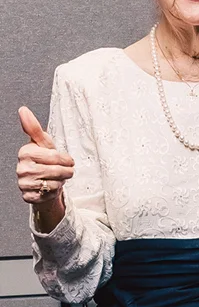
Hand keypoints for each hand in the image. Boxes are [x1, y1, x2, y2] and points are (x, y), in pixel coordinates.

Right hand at [17, 106, 72, 226]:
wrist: (44, 181)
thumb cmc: (45, 159)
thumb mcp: (44, 143)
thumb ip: (34, 128)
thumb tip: (22, 109)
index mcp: (25, 152)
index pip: (55, 156)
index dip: (66, 159)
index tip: (68, 160)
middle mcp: (21, 168)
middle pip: (56, 171)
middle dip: (66, 172)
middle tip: (66, 171)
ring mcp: (23, 184)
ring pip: (54, 184)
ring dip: (61, 182)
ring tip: (57, 178)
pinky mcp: (27, 197)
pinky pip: (49, 195)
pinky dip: (54, 192)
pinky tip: (50, 187)